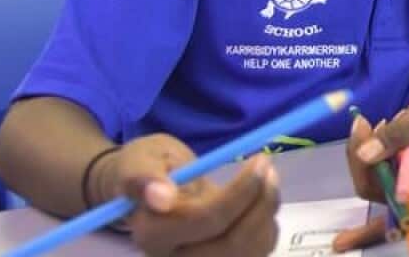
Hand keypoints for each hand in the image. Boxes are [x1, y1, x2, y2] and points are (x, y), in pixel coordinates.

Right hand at [90, 134, 279, 256]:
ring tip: (267, 175)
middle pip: (232, 243)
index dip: (238, 193)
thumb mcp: (140, 160)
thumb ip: (143, 176)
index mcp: (152, 234)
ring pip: (252, 249)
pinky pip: (260, 249)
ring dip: (268, 209)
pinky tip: (259, 199)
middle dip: (260, 202)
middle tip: (267, 163)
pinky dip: (269, 221)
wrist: (154, 190)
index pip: (204, 221)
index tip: (258, 159)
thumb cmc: (148, 169)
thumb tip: (161, 198)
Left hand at [333, 97, 408, 251]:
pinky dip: (374, 157)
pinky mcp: (406, 190)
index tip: (361, 127)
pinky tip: (381, 136)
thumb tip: (363, 153)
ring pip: (371, 182)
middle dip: (361, 155)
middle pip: (371, 188)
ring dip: (369, 153)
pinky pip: (378, 181)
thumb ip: (398, 131)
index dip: (363, 168)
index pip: (384, 190)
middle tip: (363, 120)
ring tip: (386, 124)